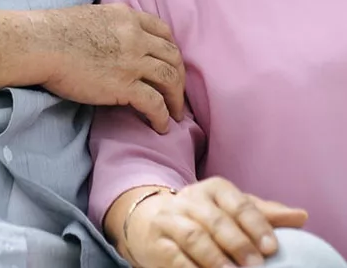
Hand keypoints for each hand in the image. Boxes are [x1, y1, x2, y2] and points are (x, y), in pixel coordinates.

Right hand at [38, 3, 184, 132]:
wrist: (41, 44)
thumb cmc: (55, 31)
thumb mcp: (93, 16)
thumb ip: (111, 26)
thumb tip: (112, 40)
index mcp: (127, 17)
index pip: (163, 32)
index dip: (171, 50)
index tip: (171, 64)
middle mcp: (136, 36)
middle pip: (172, 56)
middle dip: (179, 76)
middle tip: (178, 93)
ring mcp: (132, 61)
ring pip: (169, 79)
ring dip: (176, 99)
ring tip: (177, 114)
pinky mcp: (124, 85)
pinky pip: (154, 103)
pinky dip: (162, 116)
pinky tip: (161, 126)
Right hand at [122, 178, 307, 267]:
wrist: (149, 219)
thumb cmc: (202, 216)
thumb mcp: (231, 209)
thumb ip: (263, 214)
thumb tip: (301, 216)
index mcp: (214, 189)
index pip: (238, 202)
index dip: (255, 224)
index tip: (272, 248)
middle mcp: (191, 200)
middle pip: (216, 220)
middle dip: (238, 243)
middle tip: (257, 266)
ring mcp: (171, 220)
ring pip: (194, 237)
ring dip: (215, 259)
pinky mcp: (157, 243)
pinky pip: (175, 257)